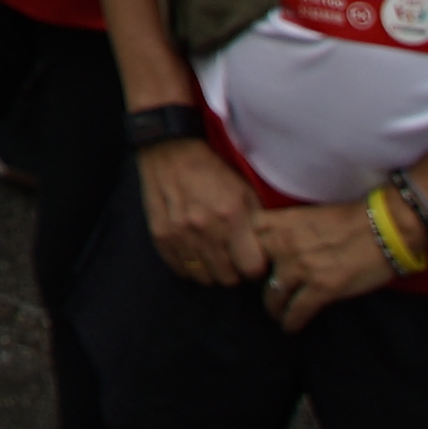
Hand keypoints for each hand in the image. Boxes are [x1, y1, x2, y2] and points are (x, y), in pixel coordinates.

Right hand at [138, 132, 272, 288]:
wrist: (169, 150)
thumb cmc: (213, 170)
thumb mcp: (244, 190)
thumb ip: (255, 223)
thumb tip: (266, 252)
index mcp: (231, 216)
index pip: (251, 268)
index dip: (255, 267)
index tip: (252, 260)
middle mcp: (206, 229)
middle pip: (228, 279)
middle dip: (234, 271)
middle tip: (232, 257)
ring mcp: (180, 234)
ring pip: (204, 278)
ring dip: (211, 271)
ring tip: (212, 255)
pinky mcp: (161, 236)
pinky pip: (180, 270)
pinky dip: (189, 267)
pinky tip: (194, 252)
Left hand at [253, 195, 400, 326]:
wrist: (387, 228)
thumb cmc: (353, 219)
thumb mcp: (310, 215)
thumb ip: (289, 228)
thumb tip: (275, 244)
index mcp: (284, 222)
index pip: (246, 235)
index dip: (242, 249)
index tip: (244, 261)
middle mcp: (286, 244)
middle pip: (252, 268)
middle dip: (254, 282)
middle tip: (260, 290)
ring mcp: (302, 267)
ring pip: (273, 295)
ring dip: (273, 307)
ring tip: (275, 313)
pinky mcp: (322, 288)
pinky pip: (297, 311)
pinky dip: (291, 322)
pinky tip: (290, 327)